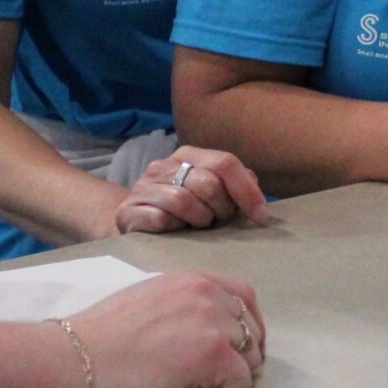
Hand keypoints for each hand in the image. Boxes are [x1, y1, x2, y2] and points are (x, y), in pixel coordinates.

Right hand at [69, 270, 265, 387]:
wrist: (74, 356)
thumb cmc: (101, 337)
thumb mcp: (149, 299)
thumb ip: (183, 304)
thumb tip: (209, 327)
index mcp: (192, 278)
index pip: (244, 297)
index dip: (243, 326)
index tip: (231, 348)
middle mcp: (207, 293)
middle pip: (253, 329)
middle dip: (241, 353)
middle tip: (211, 373)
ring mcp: (212, 322)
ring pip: (253, 357)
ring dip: (232, 374)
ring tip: (196, 382)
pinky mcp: (212, 354)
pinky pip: (242, 382)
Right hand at [112, 146, 268, 234]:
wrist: (134, 221)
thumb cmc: (181, 209)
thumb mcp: (209, 192)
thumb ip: (233, 185)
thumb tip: (254, 187)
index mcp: (188, 156)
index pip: (225, 163)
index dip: (247, 191)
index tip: (260, 216)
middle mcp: (163, 166)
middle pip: (208, 184)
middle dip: (221, 209)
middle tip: (217, 221)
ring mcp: (143, 187)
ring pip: (183, 201)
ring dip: (198, 220)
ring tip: (196, 226)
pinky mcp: (127, 212)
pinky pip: (160, 219)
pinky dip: (173, 228)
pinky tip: (174, 232)